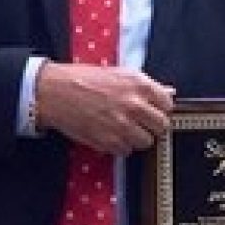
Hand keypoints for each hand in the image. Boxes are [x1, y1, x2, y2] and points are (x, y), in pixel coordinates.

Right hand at [34, 61, 173, 154]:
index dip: (160, 109)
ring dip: (137, 137)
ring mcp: (123, 125)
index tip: (153, 110)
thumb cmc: (85, 79)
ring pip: (146, 142)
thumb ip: (145, 85)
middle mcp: (135, 105)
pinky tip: (109, 133)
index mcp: (140, 85)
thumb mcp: (120, 73)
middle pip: (161, 126)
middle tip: (141, 122)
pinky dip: (120, 146)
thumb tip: (168, 93)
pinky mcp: (109, 142)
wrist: (56, 92)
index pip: (168, 105)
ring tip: (123, 128)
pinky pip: (126, 151)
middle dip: (152, 125)